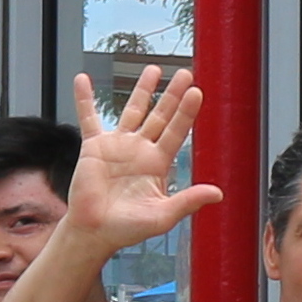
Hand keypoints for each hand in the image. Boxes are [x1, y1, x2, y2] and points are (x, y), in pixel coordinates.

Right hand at [67, 65, 225, 253]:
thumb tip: (218, 194)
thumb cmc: (128, 228)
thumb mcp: (162, 216)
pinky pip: (89, 118)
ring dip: (142, 90)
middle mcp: (140, 149)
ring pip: (133, 110)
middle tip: (185, 73)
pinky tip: (83, 79)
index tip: (196, 92)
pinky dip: (85, 99)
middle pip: (160, 115)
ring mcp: (118, 145)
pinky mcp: (94, 147)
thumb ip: (187, 202)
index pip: (176, 131)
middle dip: (172, 94)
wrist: (94, 232)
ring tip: (153, 69)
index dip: (186, 112)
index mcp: (158, 163)